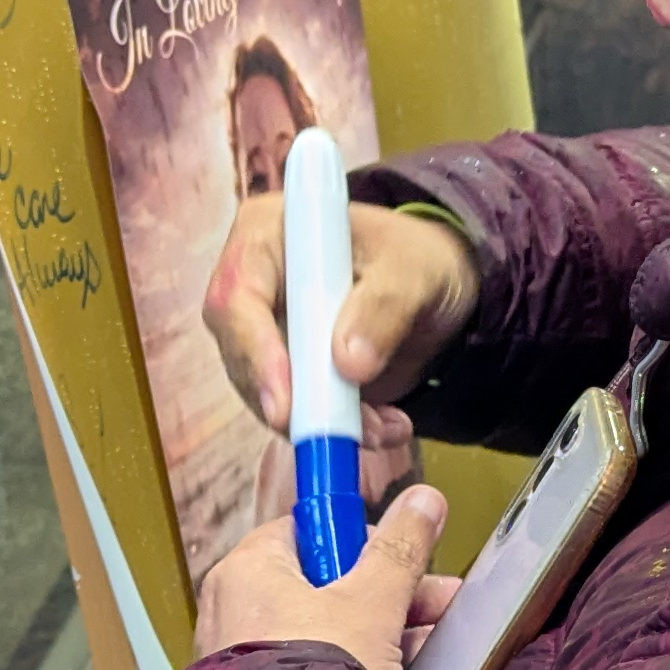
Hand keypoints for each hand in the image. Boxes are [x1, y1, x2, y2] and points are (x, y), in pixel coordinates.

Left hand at [192, 487, 460, 669]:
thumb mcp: (373, 604)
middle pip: (320, 582)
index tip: (401, 560)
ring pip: (320, 630)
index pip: (306, 530)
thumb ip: (400, 550)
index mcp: (248, 569)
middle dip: (387, 591)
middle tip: (439, 604)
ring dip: (379, 632)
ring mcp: (241, 661)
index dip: (360, 540)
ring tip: (433, 649)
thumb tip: (425, 499)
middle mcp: (233, 610)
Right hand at [203, 198, 480, 435]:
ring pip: (265, 392)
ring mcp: (264, 331)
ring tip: (382, 428)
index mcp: (266, 235)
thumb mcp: (414, 271)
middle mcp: (252, 284)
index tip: (285, 406)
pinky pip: (293, 410)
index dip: (255, 354)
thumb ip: (384, 307)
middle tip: (346, 434)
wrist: (433, 286)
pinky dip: (332, 428)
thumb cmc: (417, 259)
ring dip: (319, 423)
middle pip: (243, 355)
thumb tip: (347, 363)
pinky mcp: (284, 369)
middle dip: (294, 402)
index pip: (236, 297)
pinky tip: (379, 429)